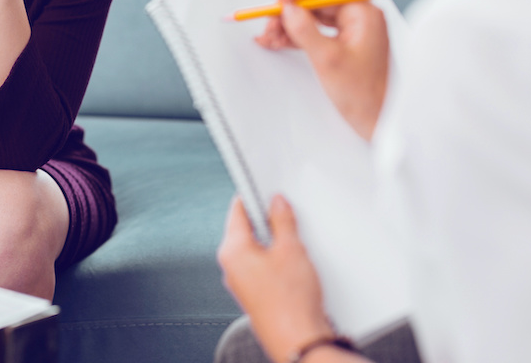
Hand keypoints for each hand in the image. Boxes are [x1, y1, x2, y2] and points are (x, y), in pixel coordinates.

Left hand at [218, 196, 337, 362]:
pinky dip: (275, 260)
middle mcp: (232, 266)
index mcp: (232, 250)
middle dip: (267, 220)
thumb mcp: (291, 249)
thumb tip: (277, 204)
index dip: (254, 196)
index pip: (238, 210)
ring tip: (295, 243)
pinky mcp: (255, 295)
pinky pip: (262, 267)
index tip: (267, 188)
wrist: (298, 341)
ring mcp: (242, 282)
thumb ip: (282, 220)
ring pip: (256, 249)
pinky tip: (294, 264)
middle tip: (287, 215)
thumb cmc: (290, 303)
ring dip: (273, 242)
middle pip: (246, 229)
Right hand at [255, 0, 388, 139]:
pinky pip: (317, 33)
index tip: (282, 2)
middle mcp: (360, 17)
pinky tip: (276, 42)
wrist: (380, 123)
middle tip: (269, 24)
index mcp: (364, 13)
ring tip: (267, 36)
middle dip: (292, 10)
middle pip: (319, 0)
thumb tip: (287, 9)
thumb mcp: (327, 59)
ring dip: (290, 25)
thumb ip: (305, 30)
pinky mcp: (345, 47)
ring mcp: (352, 32)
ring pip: (315, 17)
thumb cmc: (363, 94)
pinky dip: (297, 37)